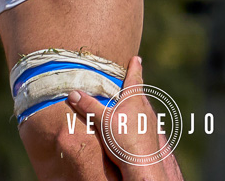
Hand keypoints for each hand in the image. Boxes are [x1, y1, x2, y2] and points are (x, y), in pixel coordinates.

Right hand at [65, 57, 185, 180]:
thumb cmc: (124, 141)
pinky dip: (137, 120)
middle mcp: (145, 108)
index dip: (134, 66)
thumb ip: (88, 106)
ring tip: (127, 105)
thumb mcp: (102, 121)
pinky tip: (131, 128)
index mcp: (134, 99)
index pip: (134, 77)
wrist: (143, 167)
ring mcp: (150, 122)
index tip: (137, 58)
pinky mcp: (152, 136)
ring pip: (142, 108)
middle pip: (139, 92)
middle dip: (133, 87)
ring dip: (135, 105)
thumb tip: (73, 93)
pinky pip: (144, 122)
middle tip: (128, 80)